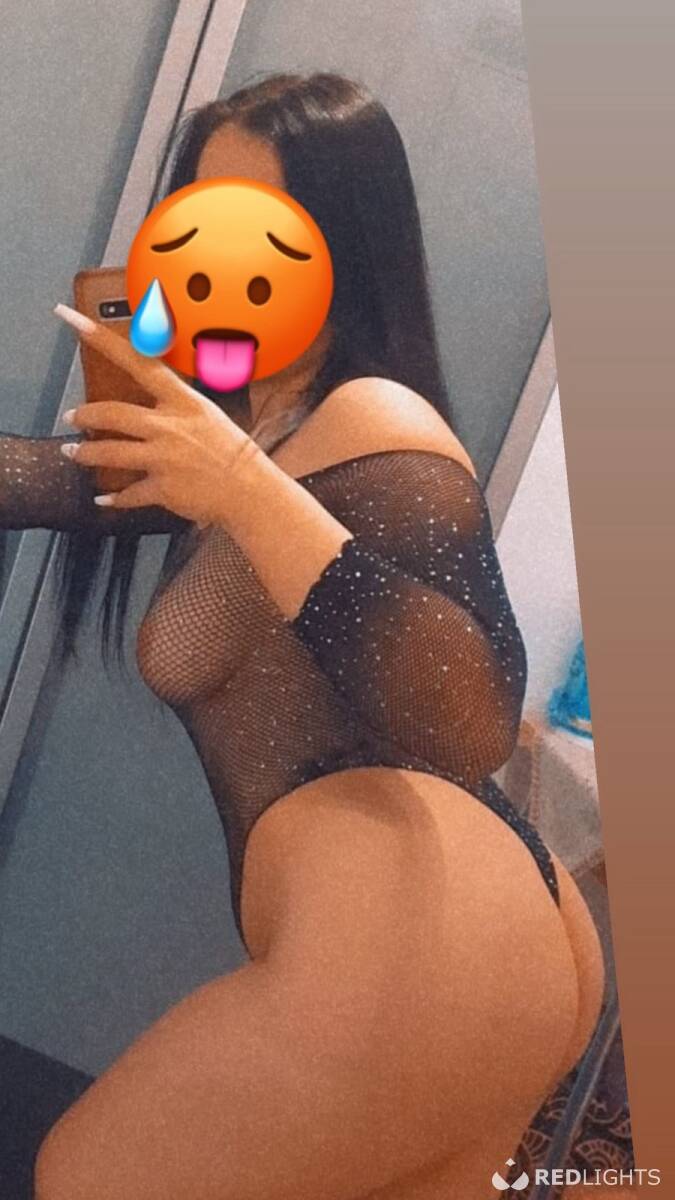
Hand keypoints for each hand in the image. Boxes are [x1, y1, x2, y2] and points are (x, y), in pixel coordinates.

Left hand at [53, 303, 259, 528]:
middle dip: (84, 415)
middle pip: (111, 413)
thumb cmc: (233, 453)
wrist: (252, 491)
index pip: (136, 360)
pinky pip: (128, 494)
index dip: (101, 339)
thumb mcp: (208, 415)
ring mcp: (164, 458)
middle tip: (72, 416)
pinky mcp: (162, 488)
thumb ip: (176, 405)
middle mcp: (169, 426)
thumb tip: (151, 400)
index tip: (72, 319)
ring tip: (74, 453)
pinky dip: (112, 499)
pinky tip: (103, 499)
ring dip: (85, 454)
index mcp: (182, 401)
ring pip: (109, 453)